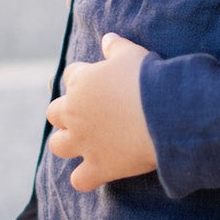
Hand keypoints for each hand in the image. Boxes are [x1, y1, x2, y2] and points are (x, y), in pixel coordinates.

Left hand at [46, 33, 157, 190]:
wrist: (165, 112)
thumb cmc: (149, 79)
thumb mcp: (132, 54)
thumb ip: (116, 47)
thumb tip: (107, 39)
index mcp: (81, 82)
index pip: (71, 76)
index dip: (83, 79)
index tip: (98, 83)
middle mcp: (75, 113)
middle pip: (54, 112)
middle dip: (67, 113)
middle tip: (88, 115)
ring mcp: (84, 141)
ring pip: (58, 146)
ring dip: (67, 144)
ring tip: (84, 143)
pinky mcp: (98, 166)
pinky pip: (79, 180)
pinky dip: (85, 179)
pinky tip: (96, 174)